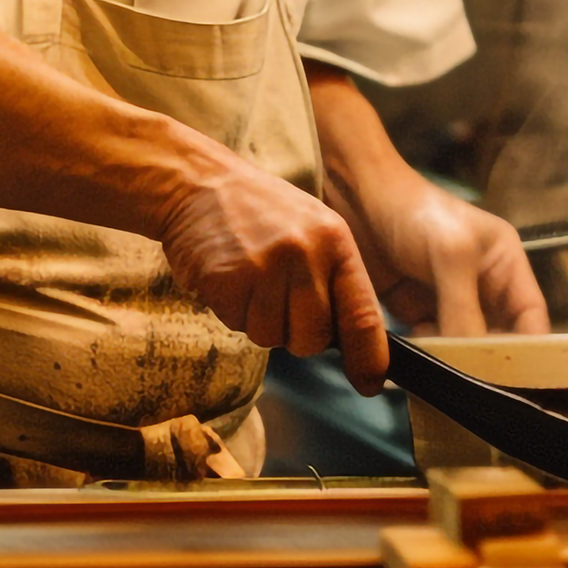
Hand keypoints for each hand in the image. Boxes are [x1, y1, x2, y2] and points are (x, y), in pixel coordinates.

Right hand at [154, 164, 389, 389]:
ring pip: (270, 338)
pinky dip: (230, 309)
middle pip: (312, 339)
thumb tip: (351, 344)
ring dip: (257, 319)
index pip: (362, 315)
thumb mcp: (311, 231)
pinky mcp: (227, 279)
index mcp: (335, 241)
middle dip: (294, 332)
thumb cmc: (259, 212)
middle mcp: (305, 254)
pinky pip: (236, 325)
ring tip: (248, 276)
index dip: (368, 357)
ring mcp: (264, 266)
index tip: (370, 384)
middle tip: (275, 295)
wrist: (197, 183)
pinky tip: (227, 275)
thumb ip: (332, 280)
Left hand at [303, 70, 549, 365]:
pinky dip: (429, 358)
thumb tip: (472, 364)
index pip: (531, 318)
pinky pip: (431, 344)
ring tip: (448, 381)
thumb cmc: (413, 210)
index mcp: (505, 264)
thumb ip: (465, 311)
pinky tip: (420, 366)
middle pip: (500, 337)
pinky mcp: (416, 309)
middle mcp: (482, 284)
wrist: (355, 196)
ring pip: (464, 345)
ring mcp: (448, 298)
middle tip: (477, 388)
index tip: (518, 380)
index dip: (530, 350)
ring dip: (457, 363)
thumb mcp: (451, 256)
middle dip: (490, 362)